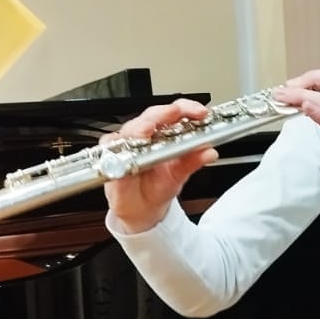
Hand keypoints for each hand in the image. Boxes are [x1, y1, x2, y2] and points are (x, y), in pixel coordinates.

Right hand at [102, 98, 219, 233]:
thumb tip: (210, 152)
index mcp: (165, 134)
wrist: (142, 209)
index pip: (176, 112)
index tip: (199, 112)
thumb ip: (193, 162)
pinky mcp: (110, 155)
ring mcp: (127, 143)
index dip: (186, 108)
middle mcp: (146, 134)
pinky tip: (122, 149)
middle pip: (152, 115)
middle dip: (161, 114)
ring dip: (138, 128)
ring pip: (130, 127)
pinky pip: (109, 146)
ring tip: (146, 131)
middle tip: (171, 114)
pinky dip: (114, 145)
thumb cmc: (158, 187)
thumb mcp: (179, 175)